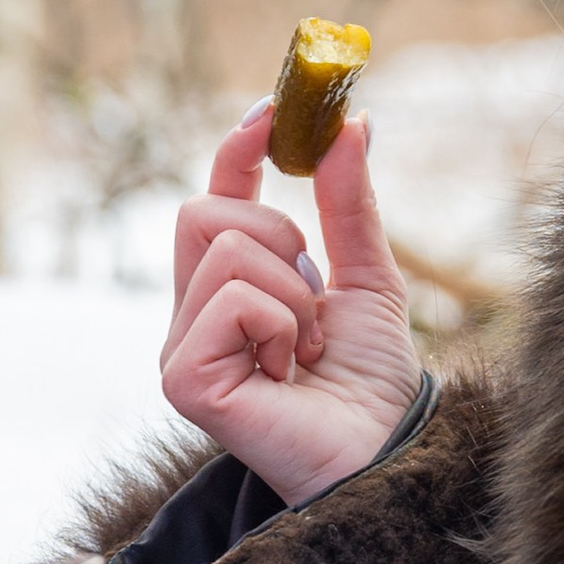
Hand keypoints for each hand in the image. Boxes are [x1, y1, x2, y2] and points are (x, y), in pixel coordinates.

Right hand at [160, 105, 421, 505]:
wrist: (384, 452)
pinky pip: (231, 299)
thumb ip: (350, 204)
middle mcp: (192, 316)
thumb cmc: (371, 382)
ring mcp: (179, 348)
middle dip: (276, 234)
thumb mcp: (368, 276)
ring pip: (225, 251)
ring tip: (308, 348)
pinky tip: (288, 370)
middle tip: (312, 292)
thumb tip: (351, 123)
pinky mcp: (182, 378)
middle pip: (201, 211)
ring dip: (292, 293)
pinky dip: (279, 324)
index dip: (235, 151)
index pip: (214, 200)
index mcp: (227, 290)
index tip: (271, 111)